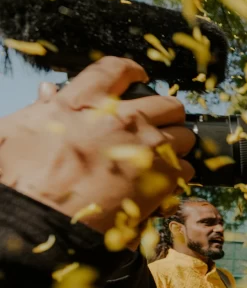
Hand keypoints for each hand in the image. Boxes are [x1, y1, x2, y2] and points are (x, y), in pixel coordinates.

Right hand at [0, 57, 195, 233]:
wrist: (40, 218)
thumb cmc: (19, 179)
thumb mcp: (14, 131)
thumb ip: (40, 109)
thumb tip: (49, 92)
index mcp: (82, 102)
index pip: (115, 70)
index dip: (132, 71)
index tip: (139, 77)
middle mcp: (120, 118)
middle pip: (164, 102)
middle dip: (166, 111)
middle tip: (160, 122)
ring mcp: (145, 146)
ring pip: (183, 135)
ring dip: (177, 144)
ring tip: (164, 156)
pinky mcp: (162, 177)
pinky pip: (187, 170)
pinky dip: (178, 176)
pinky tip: (163, 184)